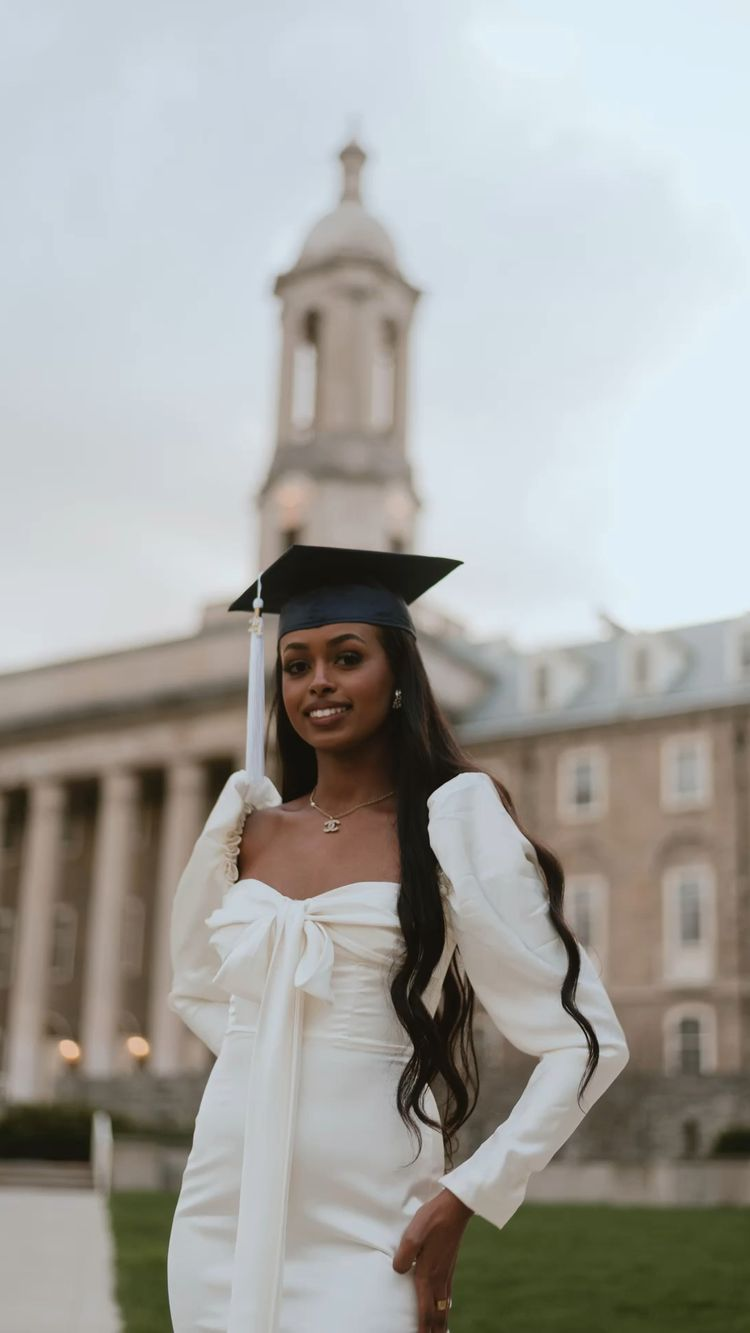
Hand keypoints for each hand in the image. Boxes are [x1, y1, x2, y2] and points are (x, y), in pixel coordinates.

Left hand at [392, 1187, 473, 1330]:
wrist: (455, 1207)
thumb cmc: (432, 1220)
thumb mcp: (411, 1236)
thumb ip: (403, 1257)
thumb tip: (399, 1272)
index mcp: (428, 1274)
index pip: (425, 1310)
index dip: (422, 1329)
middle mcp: (439, 1278)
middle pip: (437, 1314)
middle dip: (434, 1331)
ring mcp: (446, 1273)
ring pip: (444, 1306)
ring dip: (441, 1323)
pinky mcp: (449, 1265)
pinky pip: (448, 1295)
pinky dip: (446, 1308)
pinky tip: (445, 1307)